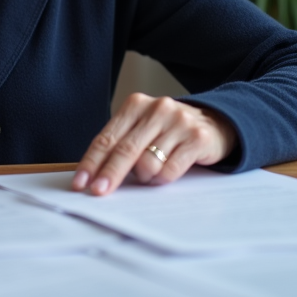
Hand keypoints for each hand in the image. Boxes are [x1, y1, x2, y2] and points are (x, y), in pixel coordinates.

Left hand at [72, 93, 236, 195]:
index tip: (81, 183)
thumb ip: (121, 144)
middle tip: (98, 192)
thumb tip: (94, 176)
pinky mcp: (197, 138)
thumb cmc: (169, 131)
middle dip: (109, 174)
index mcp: (136, 104)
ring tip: (150, 174)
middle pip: (125, 150)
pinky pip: (170, 170)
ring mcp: (178, 122)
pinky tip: (165, 174)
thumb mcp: (143, 129)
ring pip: (148, 163)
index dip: (92, 162)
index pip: (107, 138)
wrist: (215, 123)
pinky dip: (162, 179)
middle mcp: (157, 109)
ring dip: (144, 177)